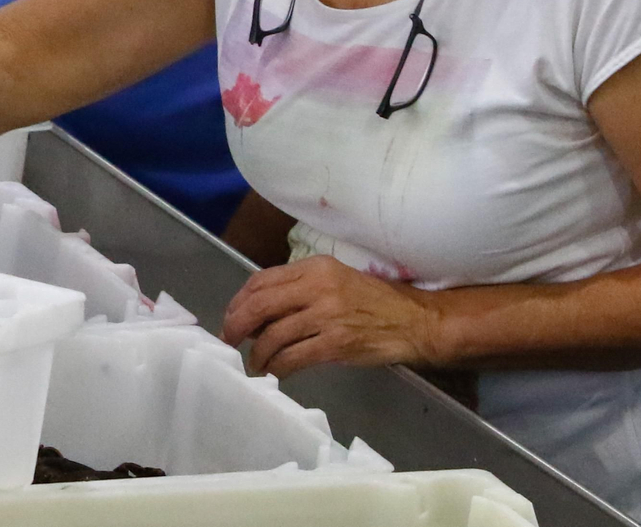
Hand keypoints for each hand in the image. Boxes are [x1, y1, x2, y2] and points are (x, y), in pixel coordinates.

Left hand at [221, 255, 441, 378]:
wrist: (412, 321)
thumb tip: (261, 312)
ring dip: (257, 353)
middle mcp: (318, 287)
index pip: (262, 280)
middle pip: (261, 305)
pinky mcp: (335, 344)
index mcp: (315, 267)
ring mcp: (326, 316)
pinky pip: (293, 358)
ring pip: (273, 335)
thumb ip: (301, 289)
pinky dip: (277, 367)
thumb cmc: (372, 301)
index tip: (231, 315)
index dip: (239, 300)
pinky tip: (274, 372)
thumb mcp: (335, 280)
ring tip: (254, 362)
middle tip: (228, 340)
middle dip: (237, 325)